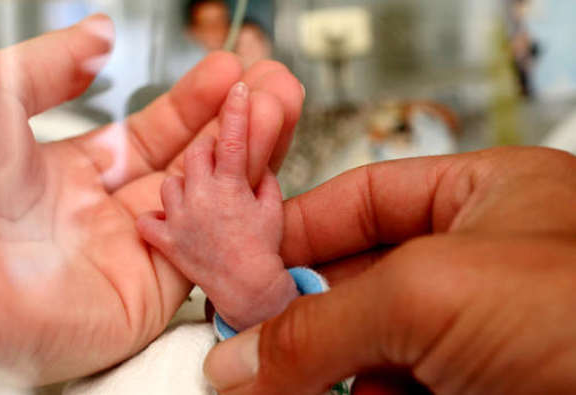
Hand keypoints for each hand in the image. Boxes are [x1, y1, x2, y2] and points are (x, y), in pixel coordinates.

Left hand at [0, 14, 304, 382]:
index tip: (224, 69)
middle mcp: (99, 219)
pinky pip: (207, 248)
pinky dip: (238, 204)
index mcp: (63, 177)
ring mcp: (125, 258)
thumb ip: (53, 63)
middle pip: (184, 168)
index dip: (188, 104)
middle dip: (231, 123)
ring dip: (244, 152)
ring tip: (277, 101)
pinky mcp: (145, 296)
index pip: (146, 137)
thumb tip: (98, 35)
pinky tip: (259, 155)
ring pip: (203, 203)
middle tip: (269, 83)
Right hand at [202, 147, 575, 394]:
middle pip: (356, 281)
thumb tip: (240, 360)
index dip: (294, 230)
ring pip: (368, 347)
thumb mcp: (432, 294)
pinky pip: (390, 392)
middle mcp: (477, 264)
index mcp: (482, 199)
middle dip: (298, 313)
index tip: (239, 267)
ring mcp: (476, 336)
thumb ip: (323, 323)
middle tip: (245, 345)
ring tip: (277, 386)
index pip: (360, 200)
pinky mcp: (471, 390)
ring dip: (320, 370)